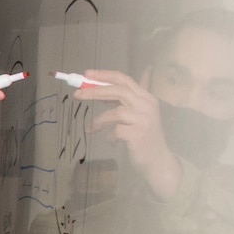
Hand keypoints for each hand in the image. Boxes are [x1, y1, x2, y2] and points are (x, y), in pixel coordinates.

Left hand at [73, 68, 181, 198]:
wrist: (156, 159)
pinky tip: (111, 141)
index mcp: (145, 97)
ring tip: (91, 129)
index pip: (124, 80)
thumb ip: (121, 100)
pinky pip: (116, 131)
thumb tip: (103, 84)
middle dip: (96, 91)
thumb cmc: (142, 135)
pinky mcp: (139, 135)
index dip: (105, 75)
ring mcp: (144, 120)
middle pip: (119, 91)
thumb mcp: (135, 113)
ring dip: (99, 121)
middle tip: (76, 94)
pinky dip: (108, 136)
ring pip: (116, 112)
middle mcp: (147, 105)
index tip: (87, 74)